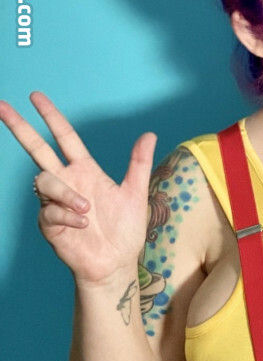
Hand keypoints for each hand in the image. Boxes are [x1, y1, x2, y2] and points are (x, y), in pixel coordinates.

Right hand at [0, 91, 156, 283]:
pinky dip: (68, 215)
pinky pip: (50, 211)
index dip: (51, 117)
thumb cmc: (125, 231)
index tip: (35, 96)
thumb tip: (149, 134)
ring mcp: (55, 202)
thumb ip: (138, 163)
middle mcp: (67, 182)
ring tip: (88, 210)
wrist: (117, 264)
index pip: (64, 137)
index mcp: (85, 170)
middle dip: (20, 128)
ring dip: (66, 193)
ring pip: (45, 181)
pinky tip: (84, 223)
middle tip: (2, 106)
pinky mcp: (49, 223)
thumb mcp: (135, 194)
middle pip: (37, 149)